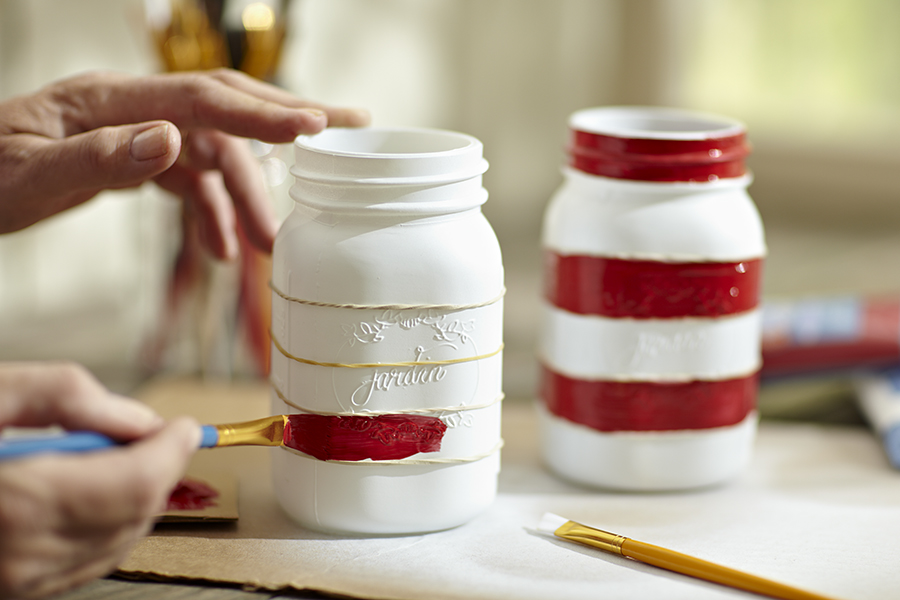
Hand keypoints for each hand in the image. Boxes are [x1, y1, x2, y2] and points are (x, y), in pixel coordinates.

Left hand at [0, 69, 369, 258]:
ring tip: (268, 244)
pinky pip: (189, 178)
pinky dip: (211, 211)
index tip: (317, 127)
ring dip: (245, 197)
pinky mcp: (134, 155)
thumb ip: (101, 158)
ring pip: (212, 154)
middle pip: (224, 111)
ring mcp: (135, 130)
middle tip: (346, 140)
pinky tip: (221, 246)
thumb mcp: (30, 175)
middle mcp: (131, 106)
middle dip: (287, 125)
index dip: (262, 113)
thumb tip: (173, 140)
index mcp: (106, 100)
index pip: (201, 99)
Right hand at [0, 363, 199, 598]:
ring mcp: (13, 582)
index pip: (134, 484)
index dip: (171, 451)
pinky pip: (86, 564)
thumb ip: (67, 397)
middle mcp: (17, 554)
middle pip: (134, 516)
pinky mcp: (11, 591)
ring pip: (118, 544)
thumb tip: (138, 419)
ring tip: (122, 458)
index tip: (185, 426)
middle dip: (160, 472)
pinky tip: (93, 493)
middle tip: (160, 436)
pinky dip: (108, 527)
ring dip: (138, 500)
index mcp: (14, 501)